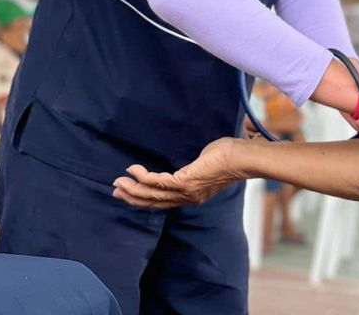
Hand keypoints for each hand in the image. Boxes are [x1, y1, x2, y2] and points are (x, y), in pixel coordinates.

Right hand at [112, 137, 244, 208]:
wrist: (242, 156)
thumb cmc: (228, 155)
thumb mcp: (205, 164)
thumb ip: (192, 167)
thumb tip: (189, 162)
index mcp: (191, 195)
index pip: (162, 202)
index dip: (143, 198)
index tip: (128, 192)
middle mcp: (187, 198)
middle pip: (153, 202)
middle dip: (132, 196)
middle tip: (116, 190)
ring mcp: (186, 191)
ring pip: (152, 194)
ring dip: (133, 188)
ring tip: (118, 181)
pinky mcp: (186, 182)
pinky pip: (158, 182)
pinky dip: (143, 176)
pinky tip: (134, 169)